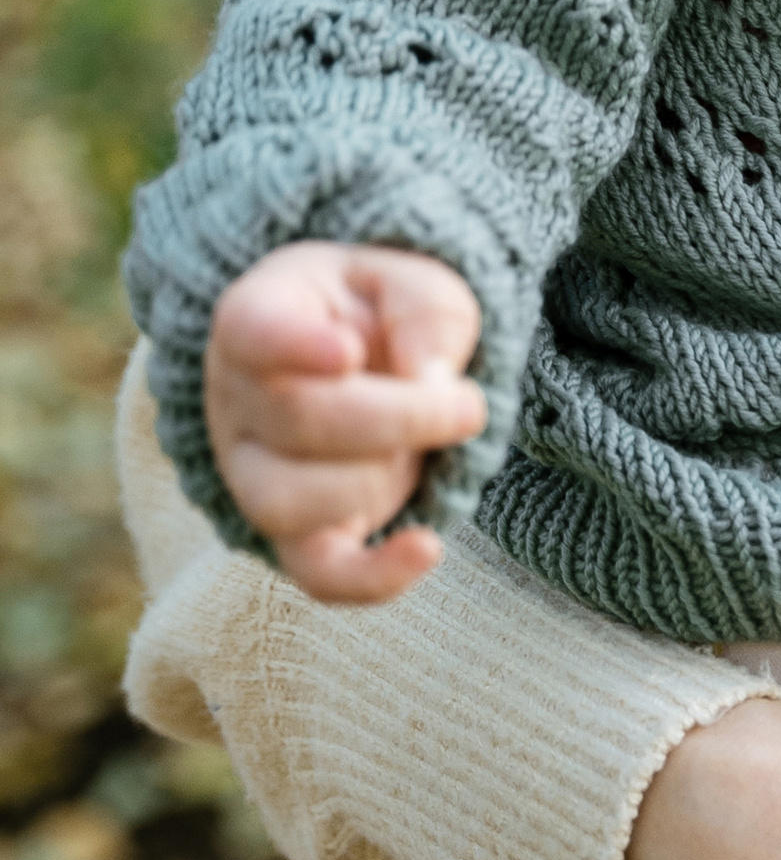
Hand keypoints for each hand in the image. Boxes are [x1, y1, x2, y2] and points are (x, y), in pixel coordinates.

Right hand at [205, 242, 486, 602]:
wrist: (363, 366)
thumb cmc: (380, 317)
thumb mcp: (414, 283)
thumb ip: (425, 313)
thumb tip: (427, 377)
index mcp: (257, 318)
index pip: (250, 332)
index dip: (291, 346)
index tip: (348, 351)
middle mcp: (236, 402)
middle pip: (296, 419)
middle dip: (400, 417)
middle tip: (467, 405)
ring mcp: (254, 476)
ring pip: (288, 503)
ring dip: (379, 478)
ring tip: (425, 450)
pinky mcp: (295, 535)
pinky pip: (316, 574)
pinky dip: (373, 576)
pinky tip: (427, 548)